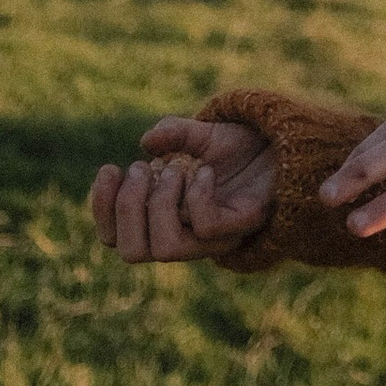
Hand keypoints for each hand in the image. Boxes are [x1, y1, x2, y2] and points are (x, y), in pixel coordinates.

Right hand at [90, 117, 276, 263]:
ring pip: (166, 250)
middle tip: (142, 169)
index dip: (102, 209)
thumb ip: (173, 133)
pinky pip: (207, 227)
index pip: (115, 237)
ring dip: (161, 205)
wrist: (283, 148)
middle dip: (128, 208)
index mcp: (161, 219)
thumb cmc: (238, 149)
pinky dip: (198, 196)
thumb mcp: (201, 134)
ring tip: (174, 169)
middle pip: (132, 252)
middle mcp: (183, 235)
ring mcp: (211, 237)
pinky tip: (206, 169)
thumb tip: (147, 143)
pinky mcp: (240, 227)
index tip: (110, 167)